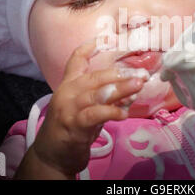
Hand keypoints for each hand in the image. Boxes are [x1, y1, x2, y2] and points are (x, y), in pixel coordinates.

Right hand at [15, 39, 146, 178]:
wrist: (51, 156)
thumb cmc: (71, 129)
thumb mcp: (88, 108)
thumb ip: (106, 98)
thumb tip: (131, 90)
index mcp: (69, 85)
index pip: (76, 60)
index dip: (89, 47)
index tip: (107, 38)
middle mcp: (68, 92)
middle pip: (95, 76)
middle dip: (121, 73)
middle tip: (142, 73)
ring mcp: (69, 108)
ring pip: (97, 93)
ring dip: (120, 89)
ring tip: (139, 85)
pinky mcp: (73, 125)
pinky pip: (94, 114)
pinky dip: (111, 111)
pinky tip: (124, 112)